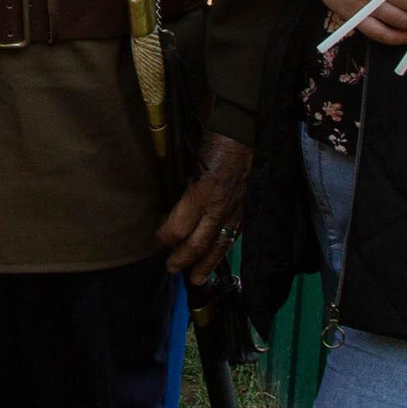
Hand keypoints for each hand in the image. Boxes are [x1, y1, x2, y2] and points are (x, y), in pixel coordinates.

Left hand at [156, 133, 252, 277]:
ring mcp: (236, 209)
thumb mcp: (188, 160)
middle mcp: (219, 206)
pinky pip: (236, 234)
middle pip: (198, 243)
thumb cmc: (212, 138)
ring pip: (220, 244)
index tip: (158, 240)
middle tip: (172, 270)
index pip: (178, 228)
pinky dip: (226, 248)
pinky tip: (220, 255)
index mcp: (201, 193)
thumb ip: (182, 186)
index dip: (165, 237)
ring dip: (207, 263)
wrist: (245, 128)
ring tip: (198, 279)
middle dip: (184, 259)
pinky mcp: (248, 207)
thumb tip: (172, 205)